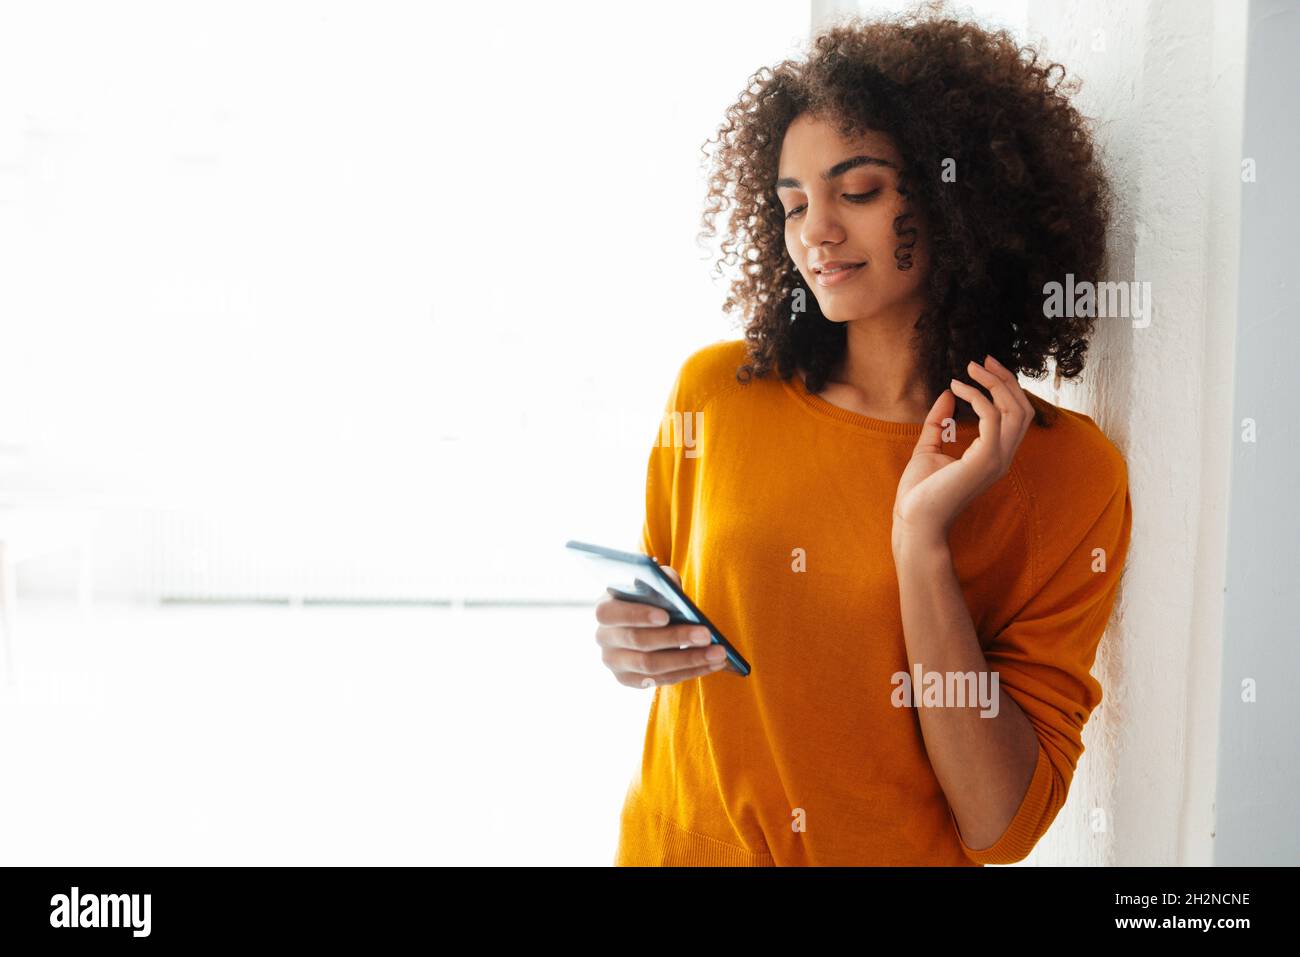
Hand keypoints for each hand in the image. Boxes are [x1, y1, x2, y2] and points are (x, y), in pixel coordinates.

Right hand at [594, 565, 728, 687]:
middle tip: (706, 634)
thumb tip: (672, 586)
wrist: (644, 621)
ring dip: (689, 660)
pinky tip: (713, 664)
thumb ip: (661, 580)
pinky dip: (690, 672)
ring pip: (653, 667)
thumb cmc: (650, 598)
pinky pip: (662, 680)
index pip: (612, 614)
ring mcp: (615, 663)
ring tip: (718, 653)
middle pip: (639, 642)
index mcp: (604, 610)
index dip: (638, 615)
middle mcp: (603, 639)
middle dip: (676, 638)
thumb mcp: (653, 584)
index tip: (666, 615)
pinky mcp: (630, 680)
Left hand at [892, 355, 1032, 550]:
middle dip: (1006, 380)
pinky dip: (977, 397)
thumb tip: (948, 394)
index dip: (1004, 388)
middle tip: (983, 360)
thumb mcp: (928, 447)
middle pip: (1022, 408)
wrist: (914, 521)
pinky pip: (993, 418)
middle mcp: (1002, 457)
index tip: (982, 368)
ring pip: (1015, 410)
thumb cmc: (920, 493)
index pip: (1015, 415)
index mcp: (994, 456)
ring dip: (995, 383)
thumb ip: (939, 422)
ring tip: (972, 368)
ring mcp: (997, 460)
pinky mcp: (985, 460)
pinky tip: (957, 388)